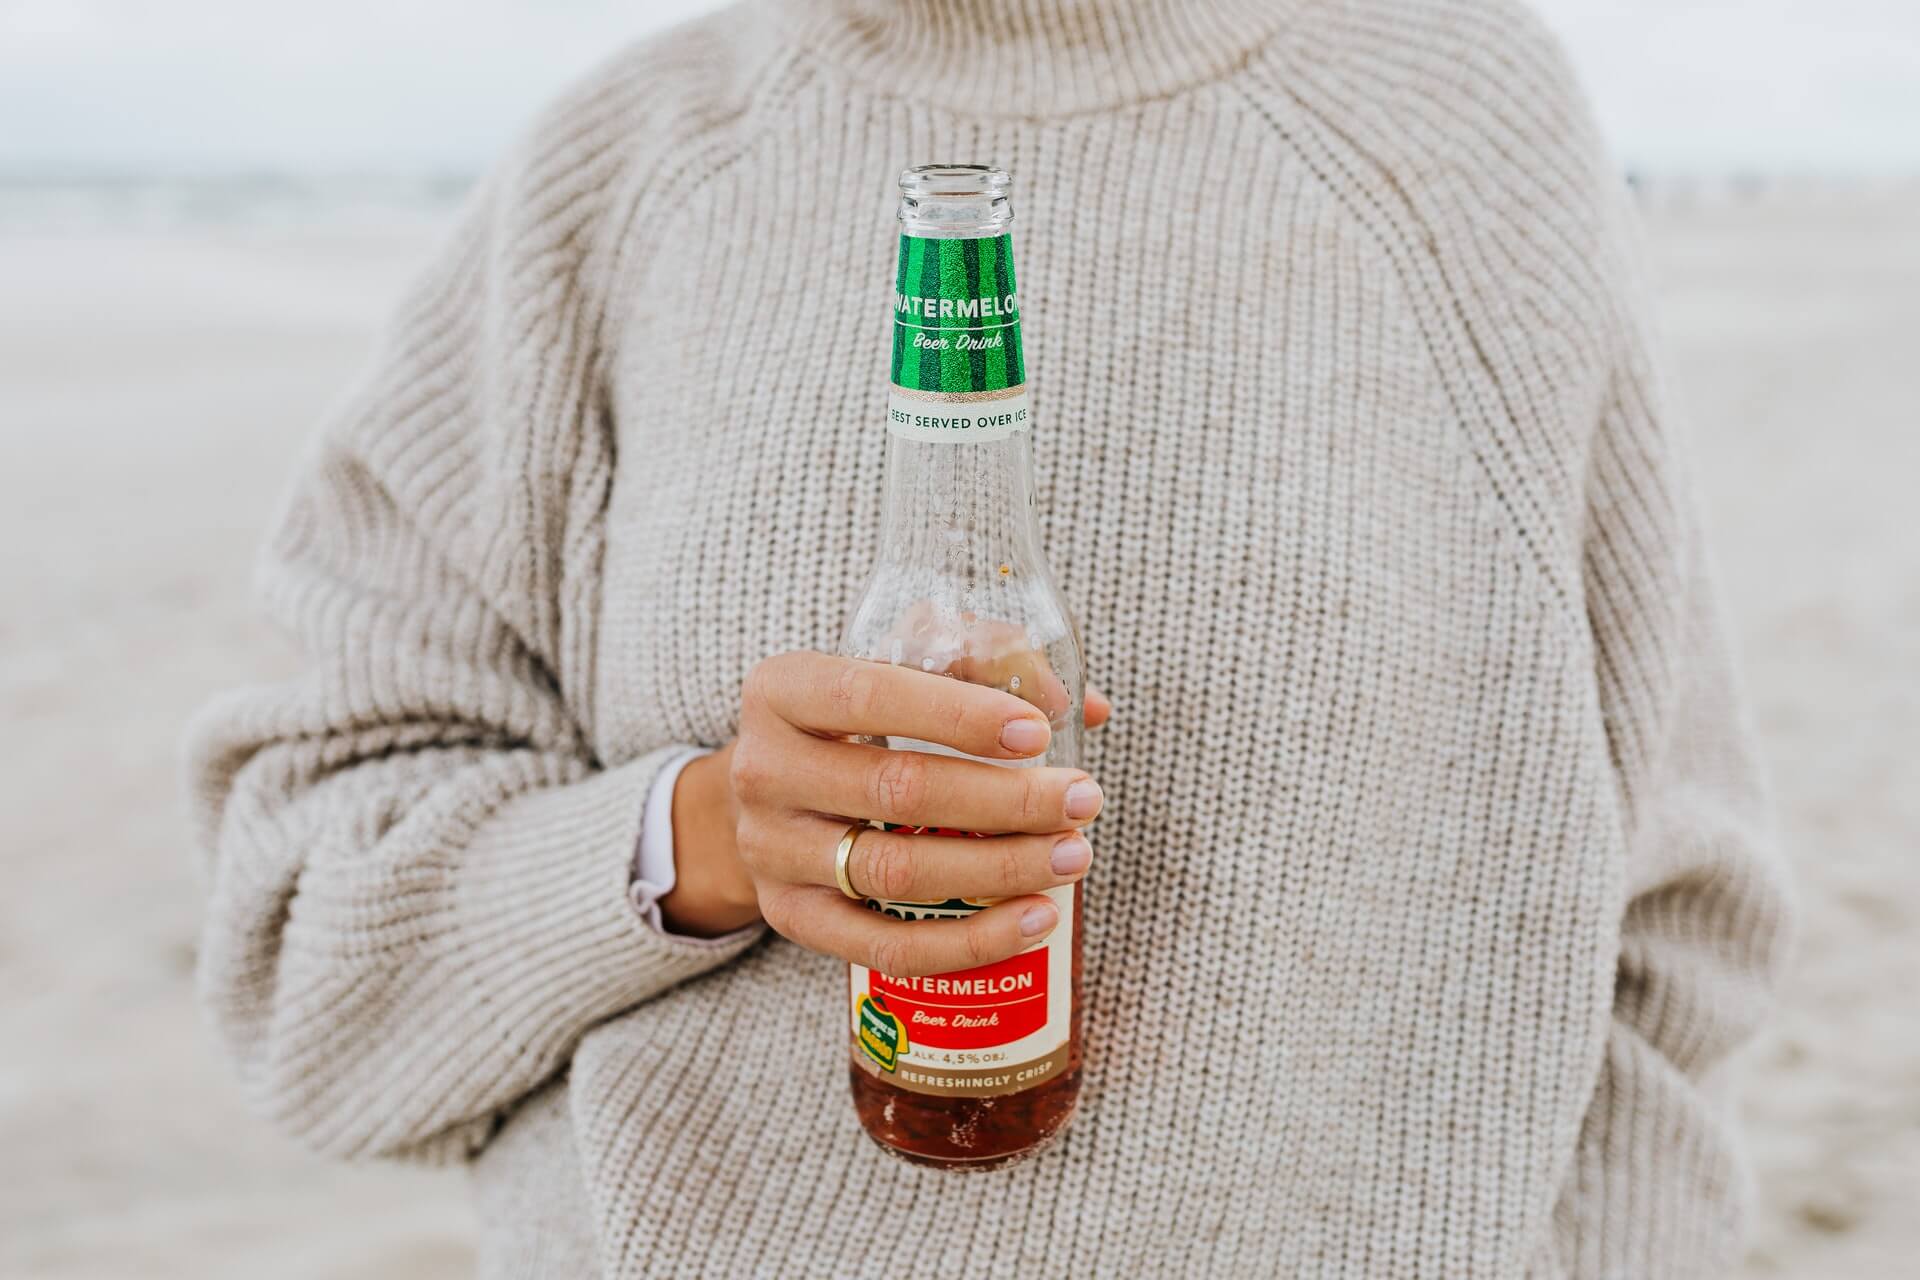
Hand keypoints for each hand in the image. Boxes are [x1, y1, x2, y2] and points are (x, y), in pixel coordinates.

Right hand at [660, 652, 1108, 977]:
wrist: (770, 798)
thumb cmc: (858, 720)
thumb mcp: (899, 666)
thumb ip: (985, 660)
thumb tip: (1081, 707)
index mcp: (782, 689)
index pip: (869, 694)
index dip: (959, 715)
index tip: (1040, 733)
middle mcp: (764, 769)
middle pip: (895, 788)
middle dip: (1006, 798)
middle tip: (1082, 798)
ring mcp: (772, 851)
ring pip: (895, 872)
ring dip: (999, 869)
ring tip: (1071, 855)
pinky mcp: (793, 918)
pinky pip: (887, 947)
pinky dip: (970, 940)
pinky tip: (1035, 920)